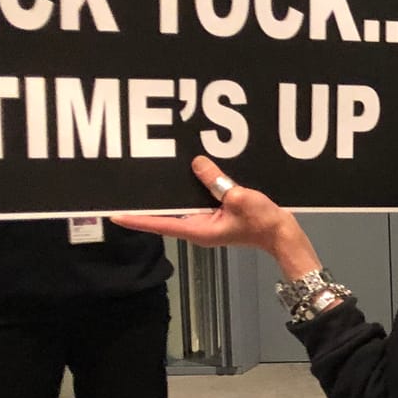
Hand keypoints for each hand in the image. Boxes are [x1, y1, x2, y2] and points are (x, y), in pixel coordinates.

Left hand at [115, 156, 320, 277]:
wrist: (283, 234)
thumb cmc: (262, 223)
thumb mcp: (240, 198)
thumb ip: (216, 181)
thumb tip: (196, 164)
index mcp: (198, 229)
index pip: (160, 224)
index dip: (137, 219)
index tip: (114, 215)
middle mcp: (197, 227)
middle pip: (167, 213)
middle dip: (151, 201)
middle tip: (131, 183)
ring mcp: (207, 222)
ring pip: (182, 205)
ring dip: (171, 192)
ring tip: (154, 174)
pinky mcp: (217, 214)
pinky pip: (197, 200)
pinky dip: (191, 188)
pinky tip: (189, 173)